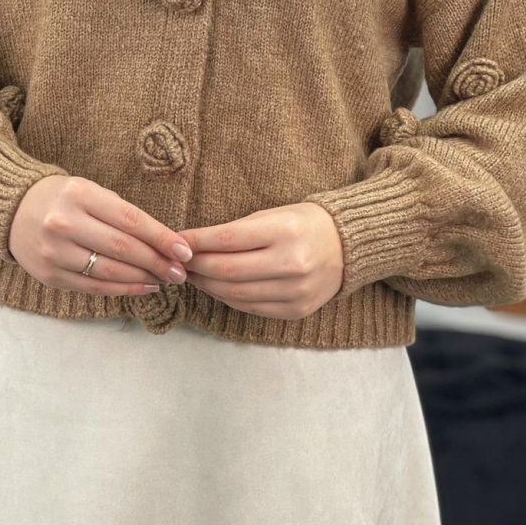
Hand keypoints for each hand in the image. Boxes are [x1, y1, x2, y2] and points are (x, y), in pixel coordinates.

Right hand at [8, 175, 193, 296]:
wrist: (14, 211)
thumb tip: (163, 241)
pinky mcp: (50, 276)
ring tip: (165, 280)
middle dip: (157, 262)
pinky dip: (123, 289)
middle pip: (122, 248)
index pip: (130, 219)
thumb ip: (121, 213)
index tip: (184, 250)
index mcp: (79, 194)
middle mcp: (64, 223)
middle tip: (180, 272)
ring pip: (110, 271)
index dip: (161, 237)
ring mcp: (55, 252)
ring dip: (143, 279)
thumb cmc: (63, 199)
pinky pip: (94, 287)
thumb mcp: (89, 191)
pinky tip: (143, 287)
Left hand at [176, 202, 344, 320]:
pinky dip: (228, 298)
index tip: (177, 240)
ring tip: (193, 275)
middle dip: (197, 266)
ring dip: (208, 286)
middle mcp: (291, 263)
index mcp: (285, 231)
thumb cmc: (304, 223)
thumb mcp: (274, 214)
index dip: (198, 242)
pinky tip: (216, 288)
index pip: (228, 239)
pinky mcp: (296, 310)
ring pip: (236, 294)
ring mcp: (295, 291)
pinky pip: (251, 308)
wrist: (347, 246)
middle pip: (228, 271)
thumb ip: (237, 231)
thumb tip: (195, 245)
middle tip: (179, 261)